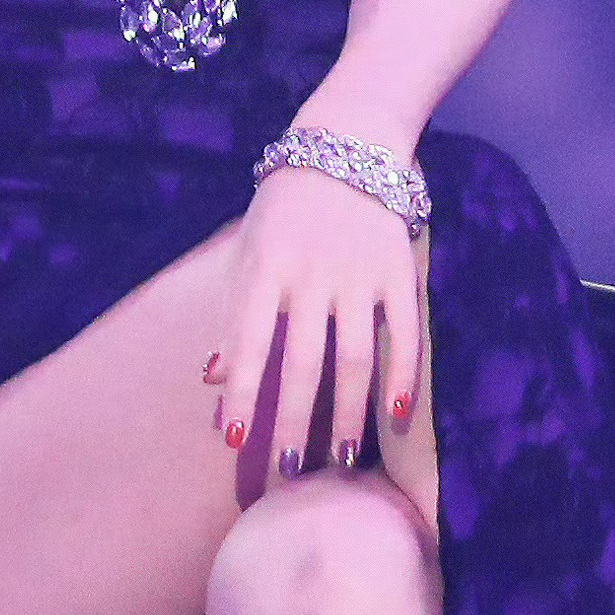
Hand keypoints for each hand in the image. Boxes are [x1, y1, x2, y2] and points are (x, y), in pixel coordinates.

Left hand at [205, 165, 422, 496]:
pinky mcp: (399, 272)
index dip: (242, 394)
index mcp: (266, 267)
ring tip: (341, 460)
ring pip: (354, 359)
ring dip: (347, 414)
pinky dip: (402, 376)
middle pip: (302, 363)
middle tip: (288, 472)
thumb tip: (211, 377)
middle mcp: (312, 275)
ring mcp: (359, 275)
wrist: (350, 142)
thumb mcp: (248, 248)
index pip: (250, 341)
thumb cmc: (286, 203)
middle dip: (293, 422)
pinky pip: (404, 334)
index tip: (235, 444)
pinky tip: (396, 415)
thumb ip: (234, 313)